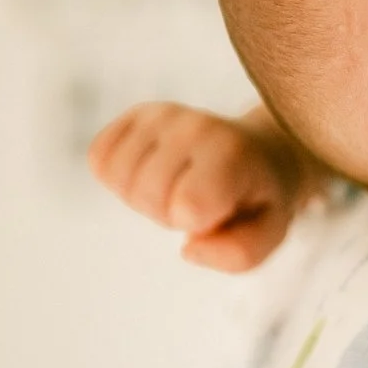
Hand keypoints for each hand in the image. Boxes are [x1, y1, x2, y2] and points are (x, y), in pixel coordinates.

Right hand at [87, 100, 313, 270]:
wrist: (258, 155)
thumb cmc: (256, 201)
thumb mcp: (268, 236)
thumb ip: (238, 253)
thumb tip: (188, 248)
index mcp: (234, 155)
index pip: (187, 202)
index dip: (192, 223)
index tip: (213, 214)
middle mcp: (197, 125)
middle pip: (145, 194)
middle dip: (166, 214)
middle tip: (196, 204)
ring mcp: (164, 115)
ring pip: (118, 175)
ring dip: (140, 196)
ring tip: (176, 187)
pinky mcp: (137, 115)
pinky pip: (99, 157)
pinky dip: (118, 177)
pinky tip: (152, 173)